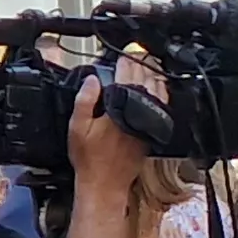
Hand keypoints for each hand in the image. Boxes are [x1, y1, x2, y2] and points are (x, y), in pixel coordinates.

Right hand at [64, 59, 155, 187]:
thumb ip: (84, 101)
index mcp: (116, 110)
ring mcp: (146, 124)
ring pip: (156, 93)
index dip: (125, 63)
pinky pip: (161, 108)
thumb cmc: (89, 159)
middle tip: (137, 54)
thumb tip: (92, 79)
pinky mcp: (152, 133)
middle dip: (140, 65)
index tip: (124, 54)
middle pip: (143, 82)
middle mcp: (135, 115)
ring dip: (153, 76)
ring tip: (148, 65)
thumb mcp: (77, 128)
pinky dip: (160, 94)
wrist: (105, 183)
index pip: (125, 79)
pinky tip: (158, 88)